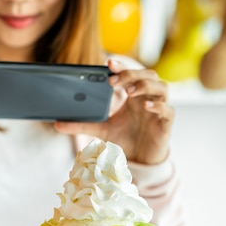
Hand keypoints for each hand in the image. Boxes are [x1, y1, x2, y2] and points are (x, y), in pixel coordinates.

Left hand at [54, 59, 173, 164]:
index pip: (131, 73)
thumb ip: (81, 125)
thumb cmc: (124, 139)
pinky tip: (147, 106)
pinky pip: (168, 110)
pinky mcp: (166, 124)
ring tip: (129, 91)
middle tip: (114, 81)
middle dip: (131, 74)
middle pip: (148, 75)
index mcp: (133, 95)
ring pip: (161, 87)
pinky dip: (158, 105)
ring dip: (145, 85)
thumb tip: (57, 123)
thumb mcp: (100, 131)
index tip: (108, 64)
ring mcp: (159, 110)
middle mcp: (148, 98)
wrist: (141, 161)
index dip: (122, 67)